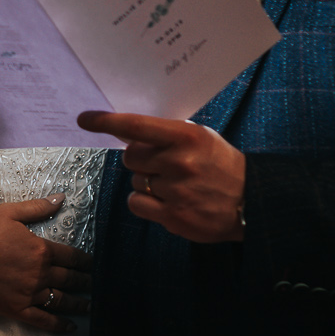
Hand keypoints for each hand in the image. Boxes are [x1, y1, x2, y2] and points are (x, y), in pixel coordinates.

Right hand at [0, 196, 91, 332]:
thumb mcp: (9, 212)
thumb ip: (37, 208)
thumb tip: (61, 198)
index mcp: (41, 250)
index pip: (72, 257)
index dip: (86, 262)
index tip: (94, 266)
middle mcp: (40, 273)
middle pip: (70, 280)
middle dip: (85, 283)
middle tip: (95, 285)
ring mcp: (29, 294)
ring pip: (61, 301)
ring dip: (78, 304)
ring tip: (89, 306)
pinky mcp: (16, 309)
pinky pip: (43, 320)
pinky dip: (59, 325)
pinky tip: (70, 327)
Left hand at [79, 111, 245, 242]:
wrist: (250, 201)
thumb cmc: (220, 164)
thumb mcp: (199, 138)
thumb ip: (164, 134)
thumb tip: (125, 131)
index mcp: (185, 137)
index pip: (136, 126)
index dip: (107, 121)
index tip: (84, 119)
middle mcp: (179, 162)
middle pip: (130, 157)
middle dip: (140, 159)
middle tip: (162, 163)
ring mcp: (175, 191)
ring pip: (134, 180)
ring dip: (148, 182)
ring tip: (175, 184)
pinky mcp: (173, 217)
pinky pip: (136, 203)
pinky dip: (145, 202)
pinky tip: (166, 200)